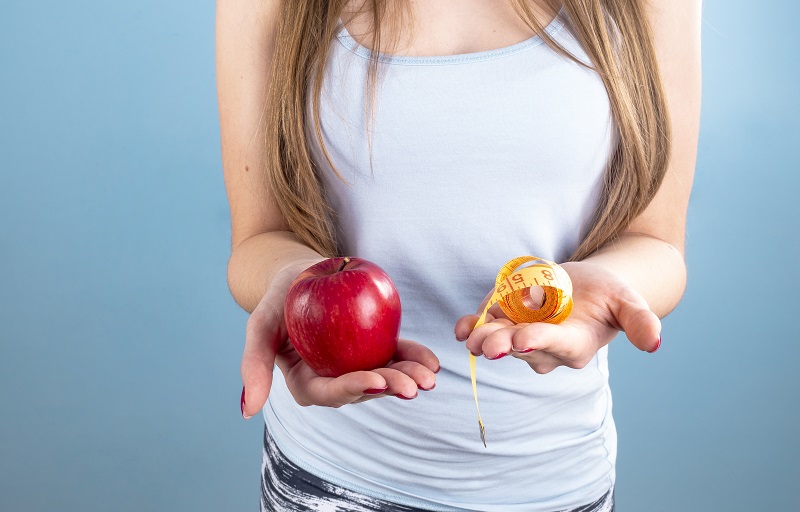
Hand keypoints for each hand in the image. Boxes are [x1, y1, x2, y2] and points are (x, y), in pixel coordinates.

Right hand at [240, 261, 439, 417]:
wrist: (300, 274)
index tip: (378, 380)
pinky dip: (413, 358)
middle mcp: (333, 379)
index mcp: (306, 383)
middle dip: (391, 388)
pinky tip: (431, 361)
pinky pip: (395, 355)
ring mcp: (355, 365)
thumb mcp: (259, 325)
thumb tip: (247, 411)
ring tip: (430, 376)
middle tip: (416, 386)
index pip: (330, 391)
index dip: (355, 388)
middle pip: (364, 388)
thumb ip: (253, 366)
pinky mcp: (373, 349)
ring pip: (385, 375)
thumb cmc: (276, 298)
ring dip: (408, 378)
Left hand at [453, 260, 661, 373]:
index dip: (539, 341)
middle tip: (486, 344)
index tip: (524, 339)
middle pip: (520, 347)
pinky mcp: (504, 323)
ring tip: (469, 335)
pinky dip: (472, 325)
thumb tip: (655, 342)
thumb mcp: (629, 301)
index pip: (556, 346)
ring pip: (499, 340)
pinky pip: (485, 327)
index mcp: (576, 344)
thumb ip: (640, 320)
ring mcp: (521, 337)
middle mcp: (546, 348)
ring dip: (482, 337)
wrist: (585, 287)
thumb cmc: (609, 294)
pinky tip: (462, 325)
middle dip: (503, 344)